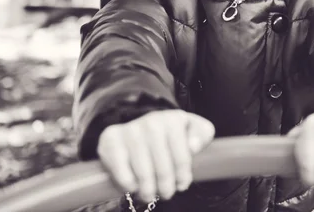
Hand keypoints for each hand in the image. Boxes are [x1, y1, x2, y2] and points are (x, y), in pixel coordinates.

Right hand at [97, 110, 214, 202]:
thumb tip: (193, 146)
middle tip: (167, 194)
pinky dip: (126, 181)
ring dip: (147, 187)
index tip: (182, 186)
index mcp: (174, 119)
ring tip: (150, 195)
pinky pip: (119, 165)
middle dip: (165, 184)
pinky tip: (133, 188)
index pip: (181, 154)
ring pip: (141, 167)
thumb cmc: (174, 135)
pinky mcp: (111, 139)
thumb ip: (201, 136)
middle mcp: (151, 121)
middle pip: (161, 163)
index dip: (183, 174)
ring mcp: (130, 129)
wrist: (141, 128)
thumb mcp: (194, 131)